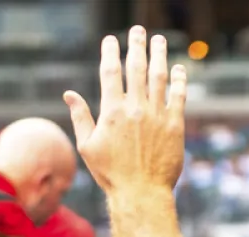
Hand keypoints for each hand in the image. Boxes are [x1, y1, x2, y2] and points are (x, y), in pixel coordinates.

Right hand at [64, 26, 187, 194]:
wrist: (141, 193)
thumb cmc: (111, 173)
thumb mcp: (88, 146)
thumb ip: (80, 117)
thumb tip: (69, 94)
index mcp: (111, 111)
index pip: (110, 72)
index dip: (110, 52)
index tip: (111, 40)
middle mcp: (135, 109)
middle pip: (136, 68)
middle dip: (136, 45)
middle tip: (138, 30)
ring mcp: (157, 116)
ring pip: (159, 77)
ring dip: (159, 55)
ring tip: (159, 39)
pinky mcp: (175, 126)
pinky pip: (179, 97)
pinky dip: (179, 80)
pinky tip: (179, 68)